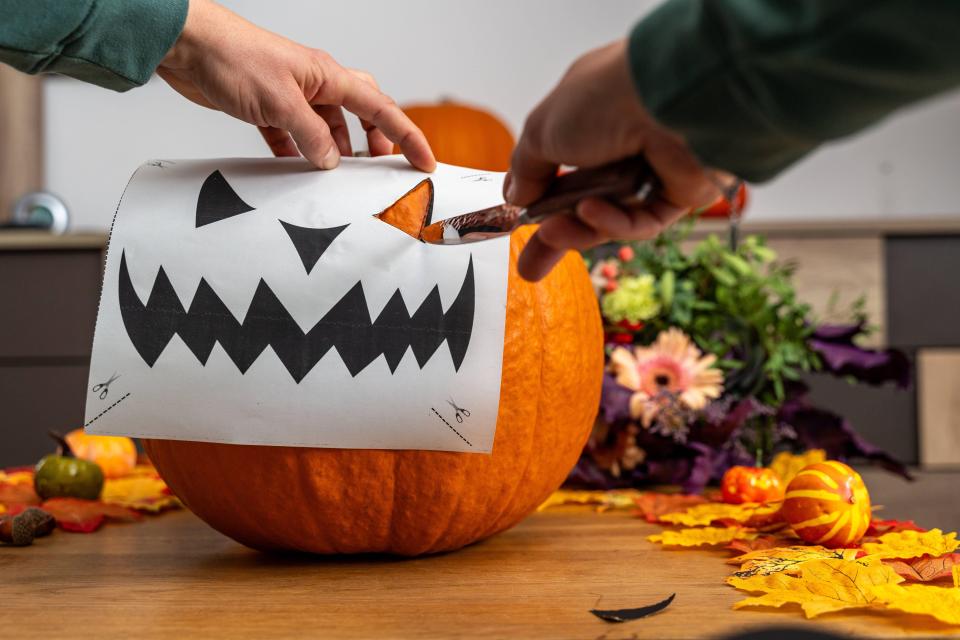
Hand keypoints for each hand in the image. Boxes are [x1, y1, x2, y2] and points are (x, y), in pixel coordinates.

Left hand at [157, 0, 434, 171]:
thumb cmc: (233, 57)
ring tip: (336, 177)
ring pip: (326, 127)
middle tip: (381, 168)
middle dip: (375, 140)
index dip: (407, 136)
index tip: (425, 160)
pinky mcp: (266, 107)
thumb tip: (330, 162)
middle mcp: (314, 84)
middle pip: (360, 113)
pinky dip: (297, 153)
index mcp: (328, 76)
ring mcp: (291, 95)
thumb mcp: (280, 103)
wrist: (187, 46)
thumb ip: (310, 136)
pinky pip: (292, 135)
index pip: (380, 108)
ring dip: (333, 151)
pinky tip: (295, 169)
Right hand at [505, 39, 718, 280]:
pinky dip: (614, 222)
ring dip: (579, 229)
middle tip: (530, 267)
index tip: (517, 220)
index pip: (561, 164)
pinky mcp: (678, 193)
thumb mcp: (542, 131)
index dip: (538, 196)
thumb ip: (526, 169)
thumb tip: (515, 196)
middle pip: (584, 200)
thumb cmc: (603, 98)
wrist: (669, 98)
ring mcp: (652, 167)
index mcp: (591, 113)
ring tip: (552, 234)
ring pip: (610, 216)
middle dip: (556, 236)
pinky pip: (640, 221)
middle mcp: (623, 139)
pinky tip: (592, 213)